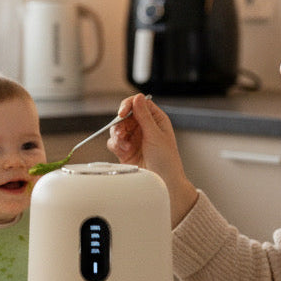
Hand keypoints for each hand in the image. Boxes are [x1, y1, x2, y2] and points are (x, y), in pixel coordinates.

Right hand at [107, 93, 197, 225]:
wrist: (163, 183)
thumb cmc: (167, 161)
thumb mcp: (156, 136)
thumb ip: (144, 116)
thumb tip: (138, 97)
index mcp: (156, 120)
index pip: (138, 104)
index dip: (128, 105)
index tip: (122, 113)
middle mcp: (144, 127)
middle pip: (125, 116)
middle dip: (120, 123)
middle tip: (121, 133)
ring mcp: (134, 138)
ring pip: (117, 128)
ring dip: (117, 135)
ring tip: (124, 145)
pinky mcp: (125, 150)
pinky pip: (114, 142)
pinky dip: (116, 145)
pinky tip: (124, 151)